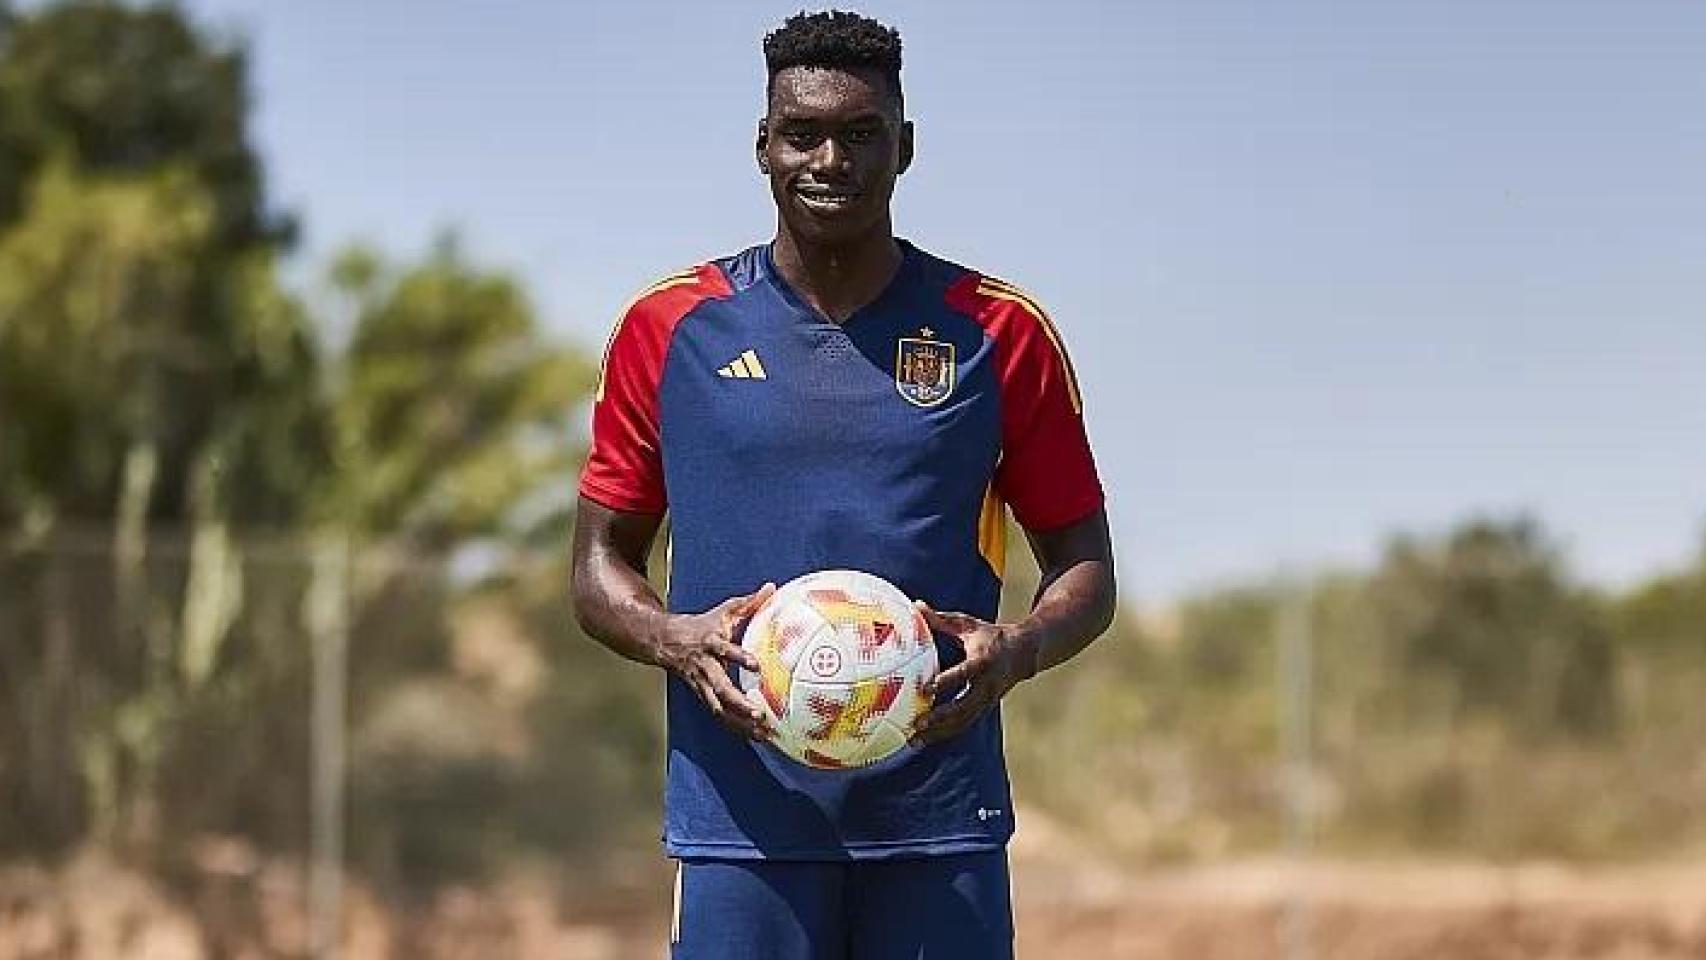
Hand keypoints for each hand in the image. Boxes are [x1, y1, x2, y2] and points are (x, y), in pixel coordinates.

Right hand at [653, 582, 775, 739]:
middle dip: (739, 703)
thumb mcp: (724, 611)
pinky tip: (755, 737)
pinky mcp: (703, 696)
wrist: (666, 642)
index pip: (725, 650)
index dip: (739, 657)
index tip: (756, 666)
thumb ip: (748, 602)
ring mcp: (702, 685)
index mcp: (711, 644)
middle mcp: (706, 667)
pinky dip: (736, 728)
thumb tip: (771, 587)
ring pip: (719, 708)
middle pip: (720, 688)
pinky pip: (720, 715)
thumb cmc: (703, 625)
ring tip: (762, 733)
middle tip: (760, 714)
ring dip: (740, 722)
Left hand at [910, 601, 1040, 744]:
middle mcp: (986, 684)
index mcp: (982, 661)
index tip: (927, 689)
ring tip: (914, 740)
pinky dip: (944, 733)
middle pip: (963, 706)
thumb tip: (916, 606)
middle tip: (917, 723)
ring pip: (963, 721)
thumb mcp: (968, 625)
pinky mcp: (984, 708)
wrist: (1024, 653)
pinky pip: (964, 724)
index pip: (964, 673)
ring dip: (939, 732)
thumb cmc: (990, 636)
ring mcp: (987, 700)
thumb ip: (941, 619)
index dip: (947, 681)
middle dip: (940, 717)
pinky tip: (924, 740)